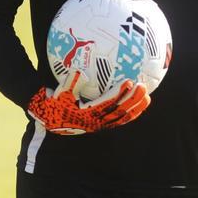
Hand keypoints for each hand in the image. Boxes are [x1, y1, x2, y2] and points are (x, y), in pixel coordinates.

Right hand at [27, 70, 149, 134]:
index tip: (129, 81)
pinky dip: (131, 113)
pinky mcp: (102, 126)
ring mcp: (100, 125)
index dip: (119, 93)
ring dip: (136, 107)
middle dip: (132, 99)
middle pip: (119, 111)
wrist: (50, 120)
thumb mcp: (59, 93)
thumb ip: (70, 83)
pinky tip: (140, 105)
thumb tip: (81, 71)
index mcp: (87, 114)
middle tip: (143, 86)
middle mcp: (96, 122)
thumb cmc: (54, 103)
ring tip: (148, 96)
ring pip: (122, 118)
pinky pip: (120, 120)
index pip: (107, 102)